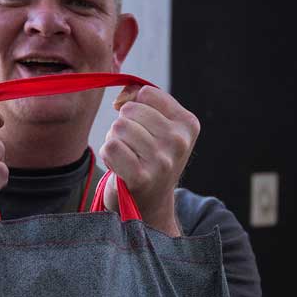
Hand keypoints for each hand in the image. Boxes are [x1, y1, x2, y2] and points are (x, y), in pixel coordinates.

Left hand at [99, 86, 199, 235]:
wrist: (149, 203)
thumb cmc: (148, 157)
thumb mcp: (155, 124)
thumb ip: (138, 99)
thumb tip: (121, 97)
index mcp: (188, 124)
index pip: (146, 93)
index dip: (134, 106)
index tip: (141, 126)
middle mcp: (179, 141)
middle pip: (129, 111)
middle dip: (123, 126)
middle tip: (132, 147)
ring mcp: (162, 161)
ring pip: (118, 128)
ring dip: (114, 141)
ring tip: (127, 157)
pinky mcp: (141, 177)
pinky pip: (110, 147)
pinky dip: (108, 155)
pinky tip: (119, 166)